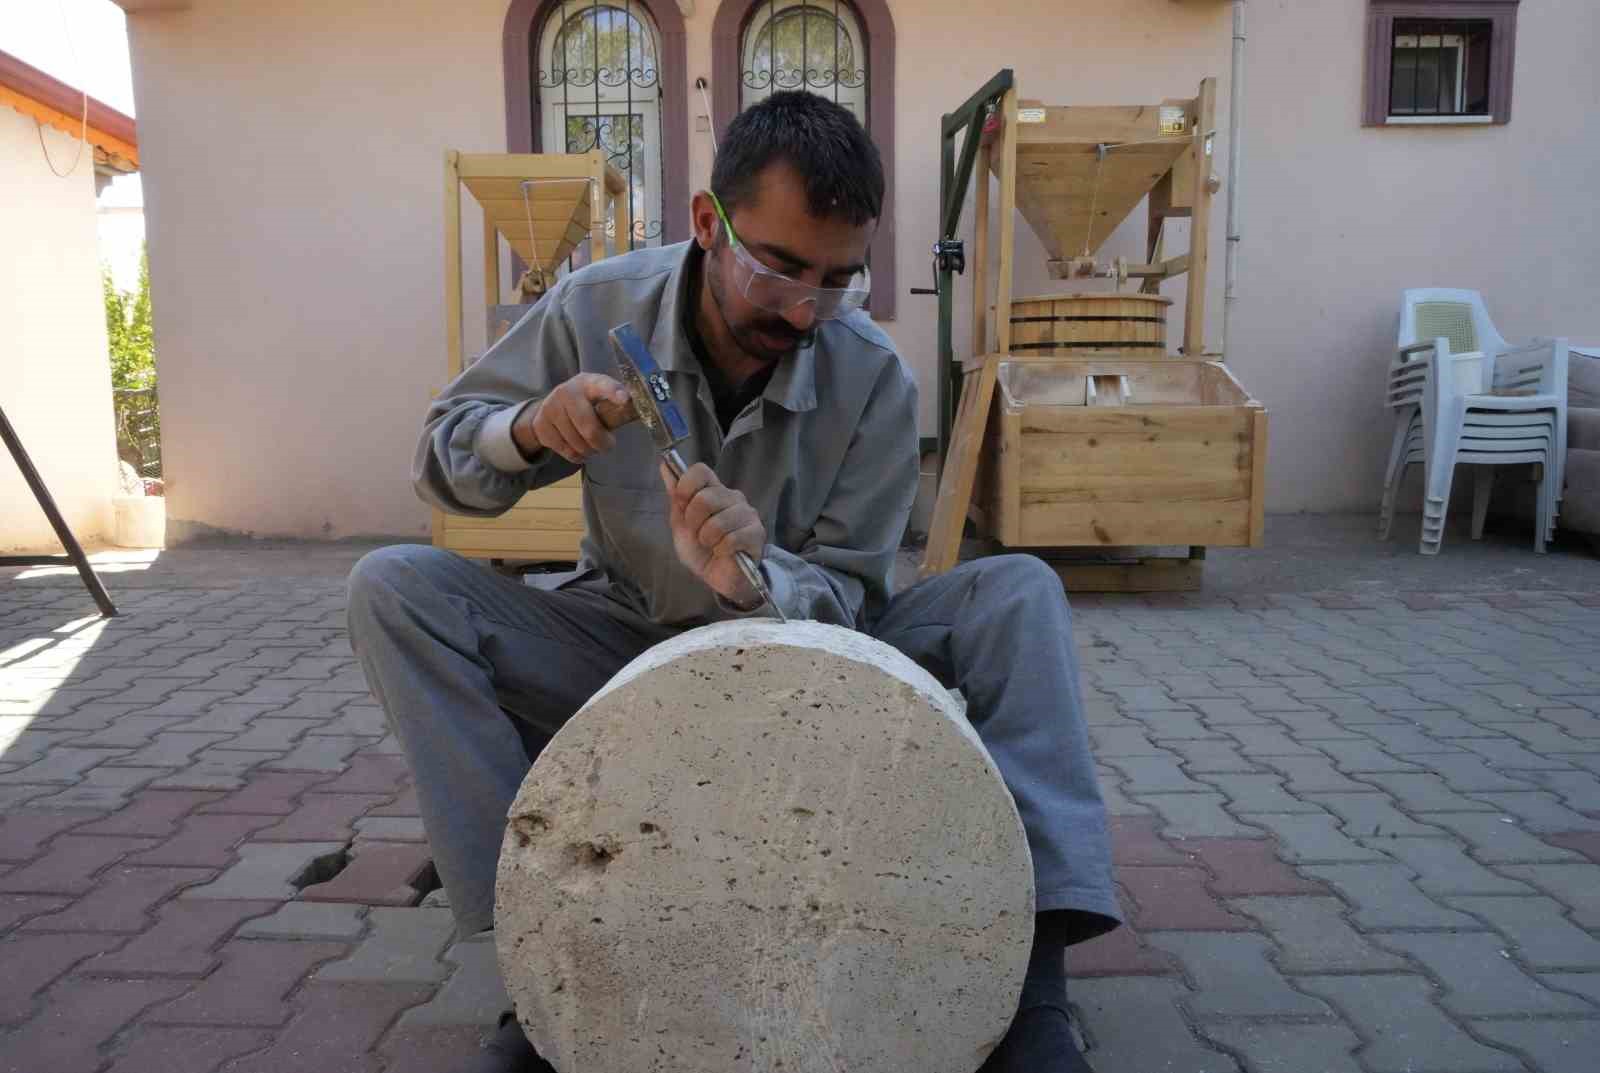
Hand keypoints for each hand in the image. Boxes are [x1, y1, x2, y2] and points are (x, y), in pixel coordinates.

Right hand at [516, 373, 630, 464]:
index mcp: (588, 382)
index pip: (602, 385)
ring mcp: (551, 408)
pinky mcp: (541, 425)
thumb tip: (635, 413)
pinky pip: (566, 451)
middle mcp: (566, 391)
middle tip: (609, 445)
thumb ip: (613, 406)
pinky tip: (579, 449)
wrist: (549, 408)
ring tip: (592, 446)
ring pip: (578, 443)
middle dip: (603, 443)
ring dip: (590, 451)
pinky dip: (577, 456)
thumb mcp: (598, 398)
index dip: (613, 392)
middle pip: (589, 427)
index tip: (625, 400)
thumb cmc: (584, 404)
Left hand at [660, 462, 765, 606]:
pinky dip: (721, 550)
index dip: (686, 487)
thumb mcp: (681, 524)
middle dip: (694, 522)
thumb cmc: (700, 549)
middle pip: (706, 498)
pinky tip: (724, 552)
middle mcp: (733, 497)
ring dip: (707, 539)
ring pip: (718, 522)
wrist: (716, 576)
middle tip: (699, 534)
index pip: (700, 471)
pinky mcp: (757, 533)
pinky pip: (731, 539)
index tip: (681, 505)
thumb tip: (665, 465)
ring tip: (712, 545)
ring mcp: (747, 514)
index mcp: (713, 491)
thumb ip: (676, 496)